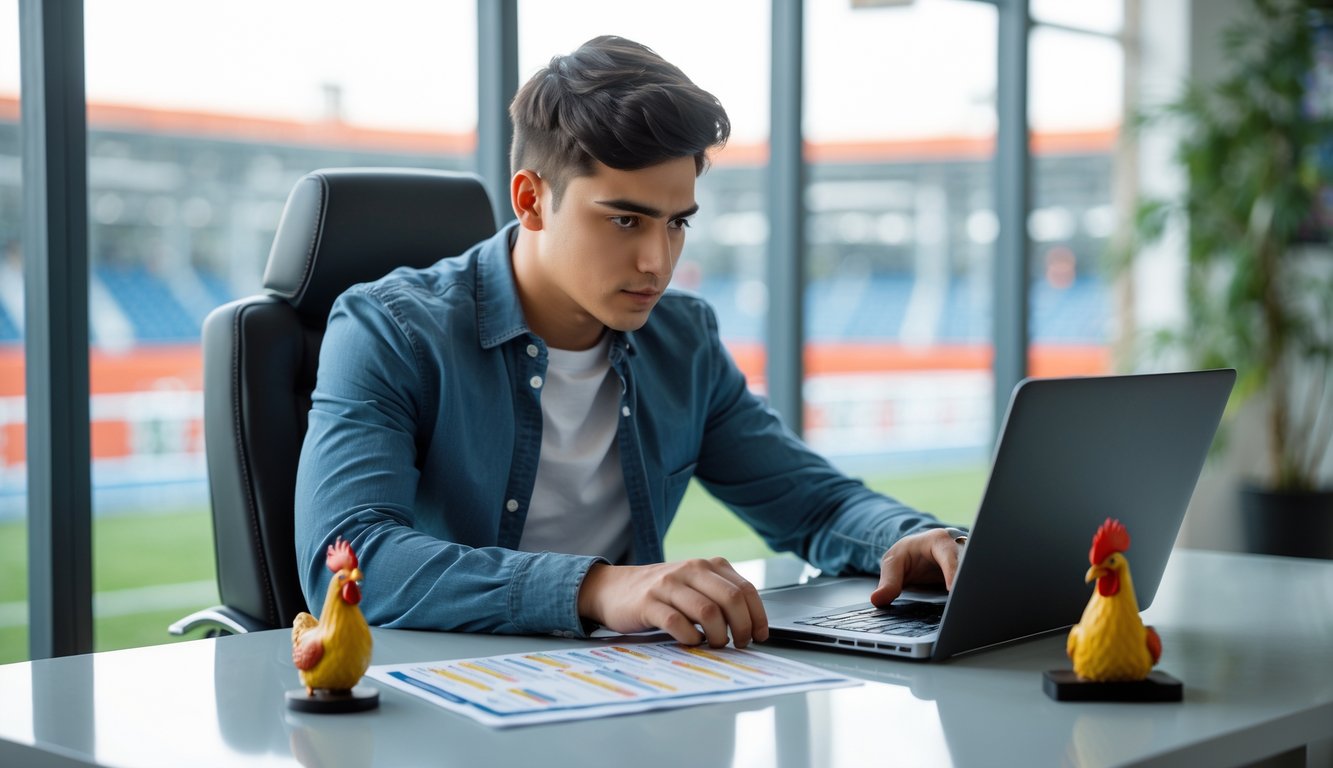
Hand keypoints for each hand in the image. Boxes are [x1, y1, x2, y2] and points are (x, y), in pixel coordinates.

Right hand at [577, 558, 768, 647]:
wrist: (614, 589)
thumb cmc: (661, 594)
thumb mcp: (694, 585)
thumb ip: (719, 597)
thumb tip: (752, 625)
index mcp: (707, 566)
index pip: (745, 589)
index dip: (758, 616)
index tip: (760, 635)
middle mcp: (690, 570)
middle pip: (731, 599)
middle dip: (742, 628)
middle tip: (740, 644)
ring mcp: (668, 585)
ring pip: (708, 612)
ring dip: (718, 636)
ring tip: (714, 644)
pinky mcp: (648, 603)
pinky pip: (677, 623)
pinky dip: (690, 638)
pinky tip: (691, 642)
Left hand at [869, 528, 965, 607]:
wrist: (920, 551)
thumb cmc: (909, 553)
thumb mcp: (894, 562)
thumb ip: (888, 581)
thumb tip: (877, 599)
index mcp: (939, 541)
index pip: (949, 556)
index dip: (951, 572)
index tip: (951, 589)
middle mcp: (959, 550)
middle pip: (970, 567)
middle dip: (968, 584)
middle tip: (963, 604)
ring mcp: (968, 564)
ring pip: (975, 579)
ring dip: (971, 594)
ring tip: (968, 610)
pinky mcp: (970, 578)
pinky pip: (973, 588)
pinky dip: (970, 599)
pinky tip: (967, 612)